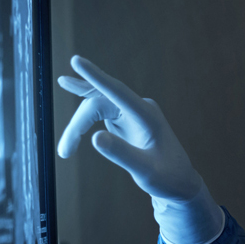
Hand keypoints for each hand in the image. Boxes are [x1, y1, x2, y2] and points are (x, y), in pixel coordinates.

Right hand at [57, 55, 223, 243]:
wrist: (180, 183)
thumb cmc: (167, 178)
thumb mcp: (145, 172)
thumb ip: (122, 154)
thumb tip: (95, 138)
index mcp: (147, 116)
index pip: (117, 91)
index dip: (95, 76)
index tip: (76, 60)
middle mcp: (140, 108)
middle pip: (98, 103)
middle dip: (78, 125)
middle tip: (64, 152)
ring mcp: (133, 112)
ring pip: (96, 108)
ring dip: (79, 126)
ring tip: (65, 151)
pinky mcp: (127, 119)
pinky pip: (100, 112)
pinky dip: (84, 122)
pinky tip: (71, 105)